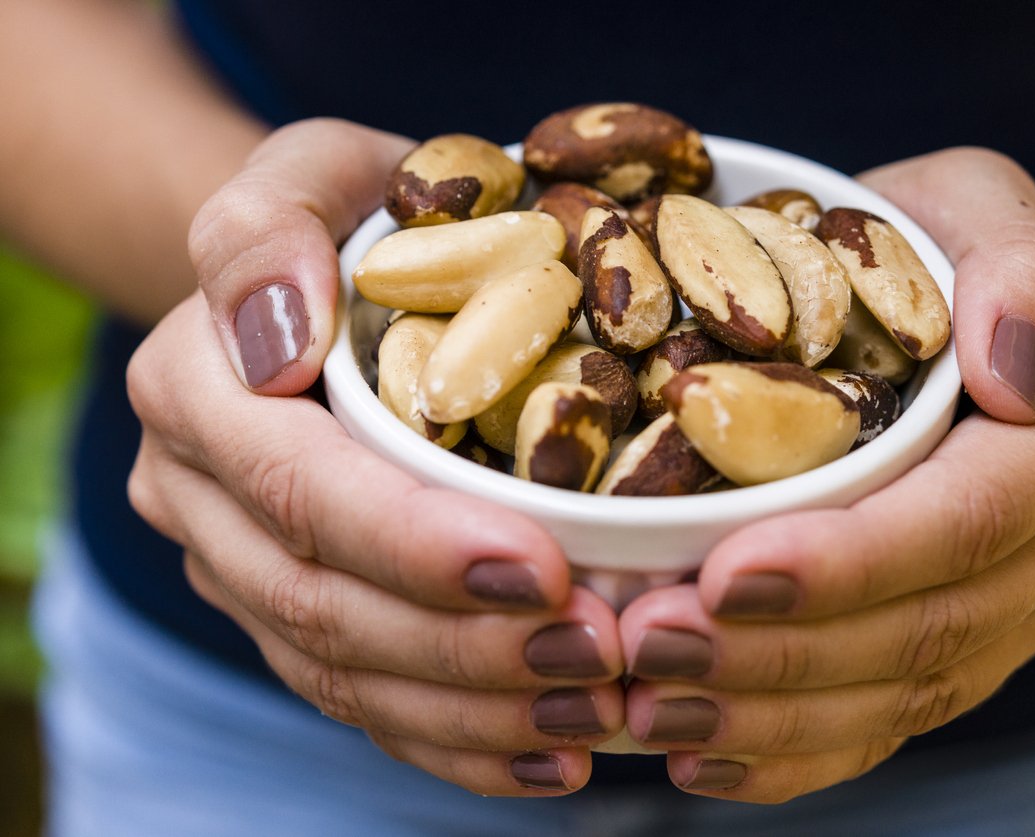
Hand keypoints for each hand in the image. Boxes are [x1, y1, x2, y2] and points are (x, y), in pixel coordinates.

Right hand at [128, 119, 624, 795]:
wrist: (331, 282)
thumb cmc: (352, 215)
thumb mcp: (312, 173)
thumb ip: (265, 228)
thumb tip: (273, 337)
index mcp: (196, 391)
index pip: (304, 490)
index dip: (418, 543)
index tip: (545, 567)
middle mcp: (203, 498)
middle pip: (326, 602)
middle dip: (467, 646)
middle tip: (601, 654)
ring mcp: (244, 571)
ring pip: (347, 673)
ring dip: (476, 708)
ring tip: (595, 711)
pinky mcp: (295, 618)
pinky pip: (363, 703)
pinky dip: (458, 742)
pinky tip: (551, 756)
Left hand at [616, 148, 1034, 801]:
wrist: (946, 313)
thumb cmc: (933, 242)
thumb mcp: (973, 202)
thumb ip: (1017, 262)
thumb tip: (1018, 373)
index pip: (970, 517)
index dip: (853, 558)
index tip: (727, 573)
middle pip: (932, 624)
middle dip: (784, 651)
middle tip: (651, 649)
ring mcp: (1017, 608)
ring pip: (903, 692)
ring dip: (772, 714)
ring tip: (651, 704)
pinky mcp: (961, 649)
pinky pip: (887, 726)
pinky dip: (792, 755)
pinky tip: (701, 754)